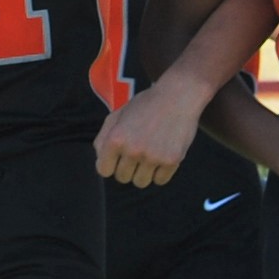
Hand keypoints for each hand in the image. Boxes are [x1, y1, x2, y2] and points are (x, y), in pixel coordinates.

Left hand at [93, 79, 209, 187]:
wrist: (178, 96)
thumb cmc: (146, 104)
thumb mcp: (117, 115)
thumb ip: (103, 139)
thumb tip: (100, 162)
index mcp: (116, 138)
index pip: (103, 170)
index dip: (110, 164)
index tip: (117, 158)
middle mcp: (133, 150)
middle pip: (122, 178)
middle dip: (127, 168)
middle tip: (137, 152)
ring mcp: (153, 157)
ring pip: (141, 182)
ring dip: (143, 172)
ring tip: (150, 155)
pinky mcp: (171, 160)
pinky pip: (160, 181)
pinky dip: (160, 172)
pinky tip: (162, 155)